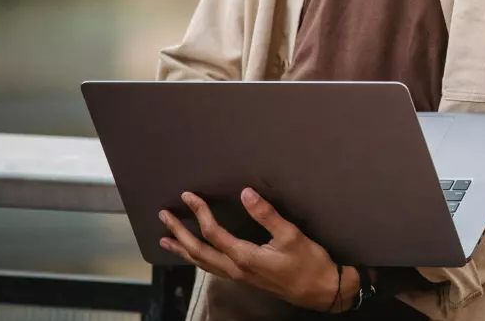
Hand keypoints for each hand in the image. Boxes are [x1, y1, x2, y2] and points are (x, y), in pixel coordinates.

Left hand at [159, 188, 357, 311]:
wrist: (320, 291)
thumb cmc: (308, 263)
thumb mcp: (290, 235)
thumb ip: (266, 214)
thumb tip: (245, 193)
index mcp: (244, 257)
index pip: (213, 232)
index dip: (199, 212)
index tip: (189, 196)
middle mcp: (236, 269)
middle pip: (199, 251)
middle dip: (179, 233)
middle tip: (164, 216)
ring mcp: (239, 276)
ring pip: (203, 263)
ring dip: (183, 250)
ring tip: (167, 240)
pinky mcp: (245, 279)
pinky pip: (212, 268)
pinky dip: (198, 260)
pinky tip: (196, 256)